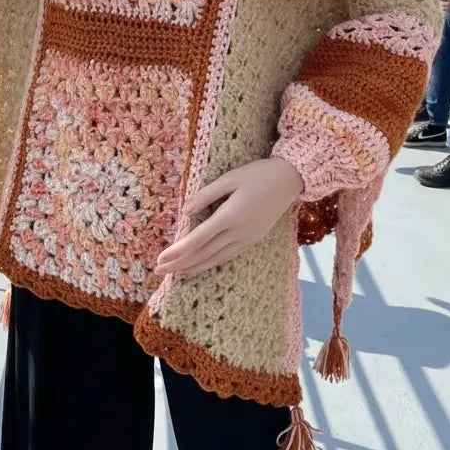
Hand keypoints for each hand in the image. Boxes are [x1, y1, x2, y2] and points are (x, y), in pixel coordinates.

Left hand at [155, 158, 303, 279]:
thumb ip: (206, 195)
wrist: (289, 180)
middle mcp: (238, 232)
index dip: (178, 251)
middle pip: (203, 254)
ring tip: (175, 275)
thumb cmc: (258, 174)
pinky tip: (200, 266)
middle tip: (159, 271)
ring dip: (194, 268)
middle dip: (180, 264)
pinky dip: (211, 264)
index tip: (160, 259)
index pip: (198, 239)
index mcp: (230, 216)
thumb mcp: (230, 178)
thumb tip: (185, 211)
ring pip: (215, 259)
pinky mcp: (252, 240)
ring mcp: (246, 239)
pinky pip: (227, 256)